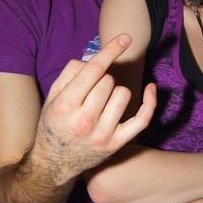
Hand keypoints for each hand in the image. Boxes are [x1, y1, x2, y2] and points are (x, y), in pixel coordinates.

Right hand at [32, 34, 156, 183]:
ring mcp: (102, 134)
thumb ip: (70, 74)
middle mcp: (84, 121)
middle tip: (91, 92)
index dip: (110, 51)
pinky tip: (150, 88)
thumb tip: (95, 58)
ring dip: (115, 92)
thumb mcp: (51, 97)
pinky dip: (149, 101)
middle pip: (109, 81)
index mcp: (66, 105)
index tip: (125, 37)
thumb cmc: (54, 124)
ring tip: (103, 102)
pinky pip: (142, 118)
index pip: (93, 71)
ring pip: (124, 93)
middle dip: (102, 80)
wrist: (54, 164)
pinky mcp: (117, 144)